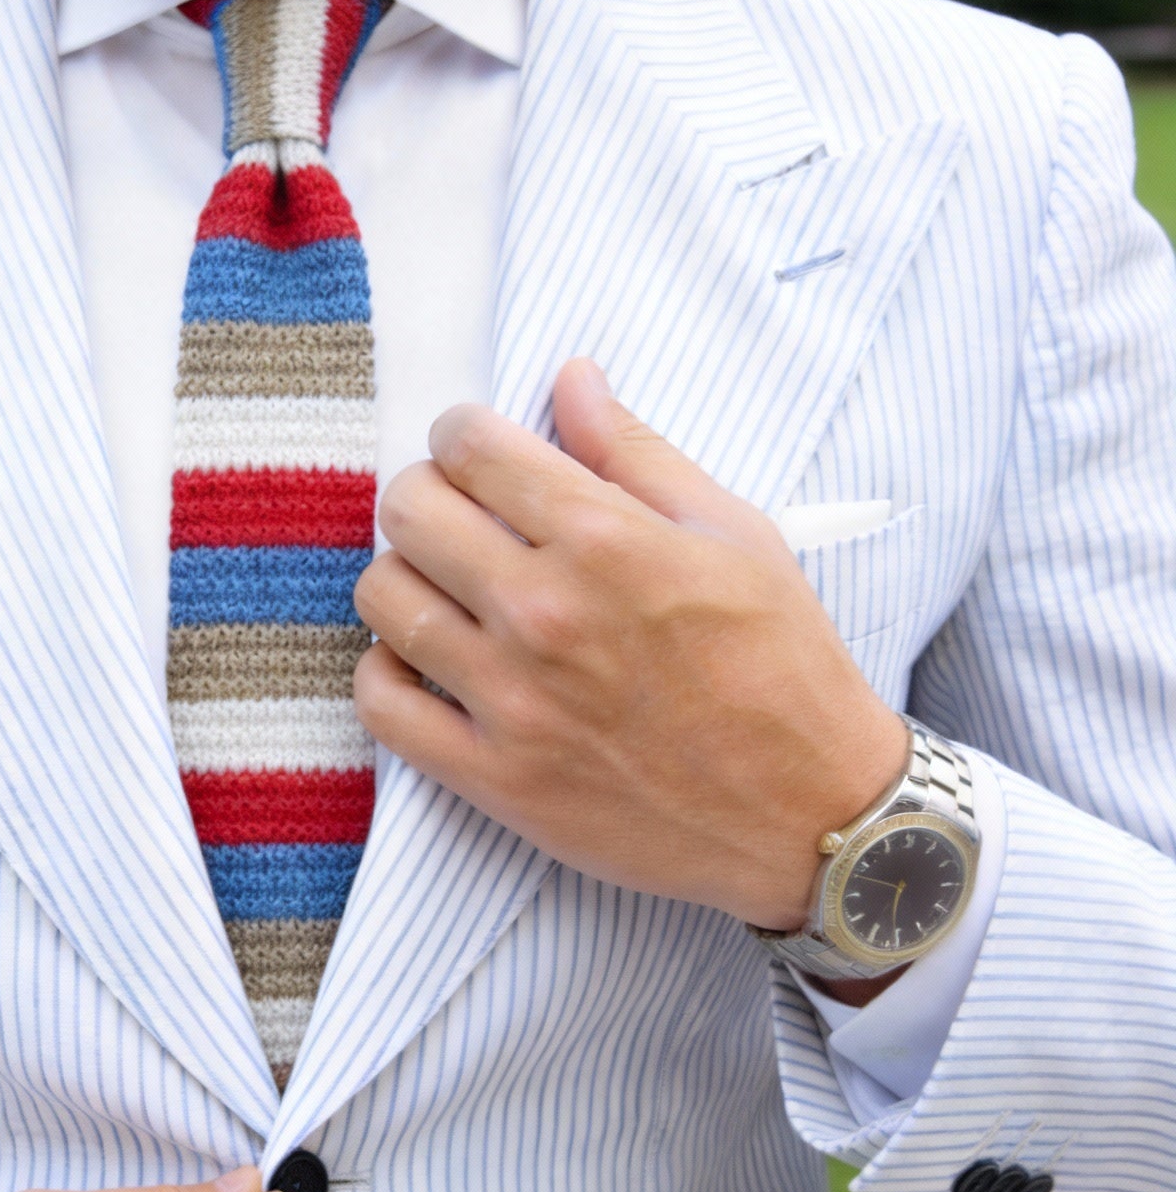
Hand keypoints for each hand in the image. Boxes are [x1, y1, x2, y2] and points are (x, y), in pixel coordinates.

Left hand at [353, 357, 908, 931]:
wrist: (811, 814)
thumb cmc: (783, 666)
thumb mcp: (735, 534)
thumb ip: (636, 451)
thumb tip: (571, 377)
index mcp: (605, 540)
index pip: (469, 447)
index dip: (463, 434)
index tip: (479, 452)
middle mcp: (544, 612)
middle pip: (409, 510)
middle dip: (426, 494)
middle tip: (460, 516)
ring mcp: (511, 699)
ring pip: (382, 597)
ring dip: (403, 577)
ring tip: (445, 588)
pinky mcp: (493, 777)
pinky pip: (381, 704)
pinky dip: (386, 674)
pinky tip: (426, 663)